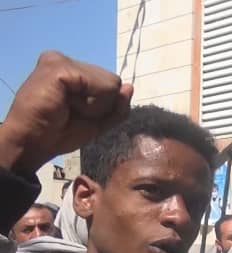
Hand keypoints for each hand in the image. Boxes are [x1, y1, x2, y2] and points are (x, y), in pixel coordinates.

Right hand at [0, 51, 132, 173]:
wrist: (32, 144)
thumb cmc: (59, 133)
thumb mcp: (97, 122)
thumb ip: (116, 106)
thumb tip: (130, 87)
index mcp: (71, 70)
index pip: (110, 83)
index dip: (103, 106)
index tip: (75, 114)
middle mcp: (65, 60)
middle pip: (114, 82)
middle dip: (100, 106)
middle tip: (71, 113)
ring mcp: (61, 61)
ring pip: (112, 84)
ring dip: (95, 106)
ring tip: (67, 109)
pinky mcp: (60, 67)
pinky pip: (101, 88)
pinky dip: (91, 106)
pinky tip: (65, 106)